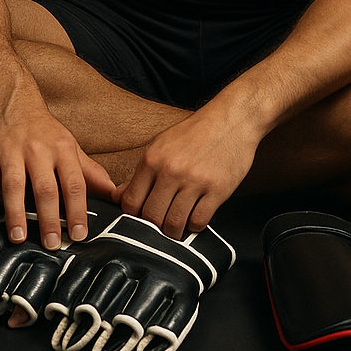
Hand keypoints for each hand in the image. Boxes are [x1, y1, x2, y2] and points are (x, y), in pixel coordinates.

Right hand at [0, 93, 115, 250]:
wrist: (13, 101)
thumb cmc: (44, 130)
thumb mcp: (70, 146)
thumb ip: (89, 171)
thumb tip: (114, 193)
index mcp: (62, 149)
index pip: (74, 184)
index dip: (77, 211)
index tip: (80, 234)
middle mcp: (38, 150)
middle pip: (45, 188)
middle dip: (48, 218)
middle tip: (52, 244)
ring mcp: (12, 152)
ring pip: (14, 186)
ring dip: (16, 213)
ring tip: (19, 238)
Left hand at [117, 104, 260, 238]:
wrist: (232, 120)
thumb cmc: (195, 133)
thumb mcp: (161, 145)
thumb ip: (140, 173)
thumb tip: (118, 196)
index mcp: (152, 159)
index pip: (131, 202)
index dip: (133, 216)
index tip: (141, 216)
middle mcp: (171, 170)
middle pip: (151, 217)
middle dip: (154, 227)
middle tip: (161, 223)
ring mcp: (195, 181)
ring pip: (174, 224)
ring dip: (174, 230)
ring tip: (178, 223)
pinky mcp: (217, 190)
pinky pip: (198, 222)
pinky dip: (194, 225)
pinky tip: (195, 215)